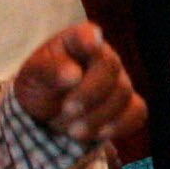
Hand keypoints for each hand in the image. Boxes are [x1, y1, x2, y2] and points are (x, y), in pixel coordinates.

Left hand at [10, 21, 142, 146]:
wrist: (47, 112)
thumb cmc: (39, 85)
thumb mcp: (32, 76)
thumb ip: (48, 71)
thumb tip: (74, 74)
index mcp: (76, 41)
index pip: (87, 34)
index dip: (91, 38)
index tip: (90, 44)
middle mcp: (104, 56)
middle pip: (110, 68)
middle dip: (90, 94)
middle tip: (67, 111)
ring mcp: (120, 80)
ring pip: (123, 94)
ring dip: (98, 117)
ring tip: (72, 131)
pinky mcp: (129, 104)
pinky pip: (137, 113)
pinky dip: (119, 126)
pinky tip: (98, 134)